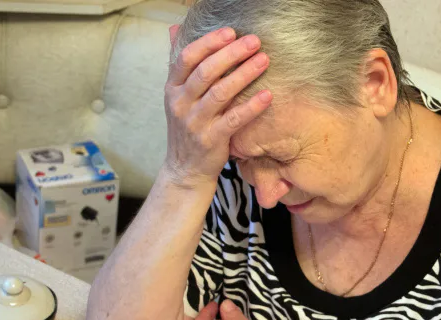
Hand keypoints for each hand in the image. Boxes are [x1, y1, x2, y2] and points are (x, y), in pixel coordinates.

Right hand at [163, 25, 271, 187]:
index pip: (187, 58)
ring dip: (244, 74)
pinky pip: (234, 119)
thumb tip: (176, 29)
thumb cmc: (189, 128)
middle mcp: (180, 103)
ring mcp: (194, 122)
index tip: (230, 32)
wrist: (185, 169)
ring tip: (263, 60)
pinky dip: (252, 106)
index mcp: (172, 89)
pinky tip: (268, 95)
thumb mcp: (178, 98)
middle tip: (254, 42)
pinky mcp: (211, 140)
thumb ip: (182, 67)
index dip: (209, 42)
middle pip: (205, 72)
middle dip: (231, 54)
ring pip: (220, 93)